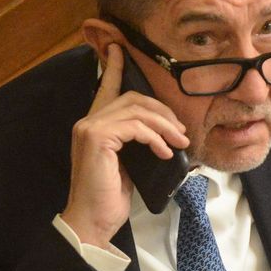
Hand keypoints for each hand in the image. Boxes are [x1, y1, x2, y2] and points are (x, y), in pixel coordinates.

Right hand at [63, 43, 189, 243]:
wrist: (93, 221)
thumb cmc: (110, 197)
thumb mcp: (129, 164)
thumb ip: (136, 143)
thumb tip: (165, 135)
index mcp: (94, 125)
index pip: (105, 87)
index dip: (114, 66)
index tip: (120, 49)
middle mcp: (88, 121)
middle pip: (133, 98)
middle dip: (163, 111)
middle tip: (182, 133)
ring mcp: (89, 128)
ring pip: (137, 110)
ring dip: (165, 125)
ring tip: (180, 144)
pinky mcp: (96, 138)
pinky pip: (135, 126)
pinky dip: (155, 138)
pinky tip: (165, 153)